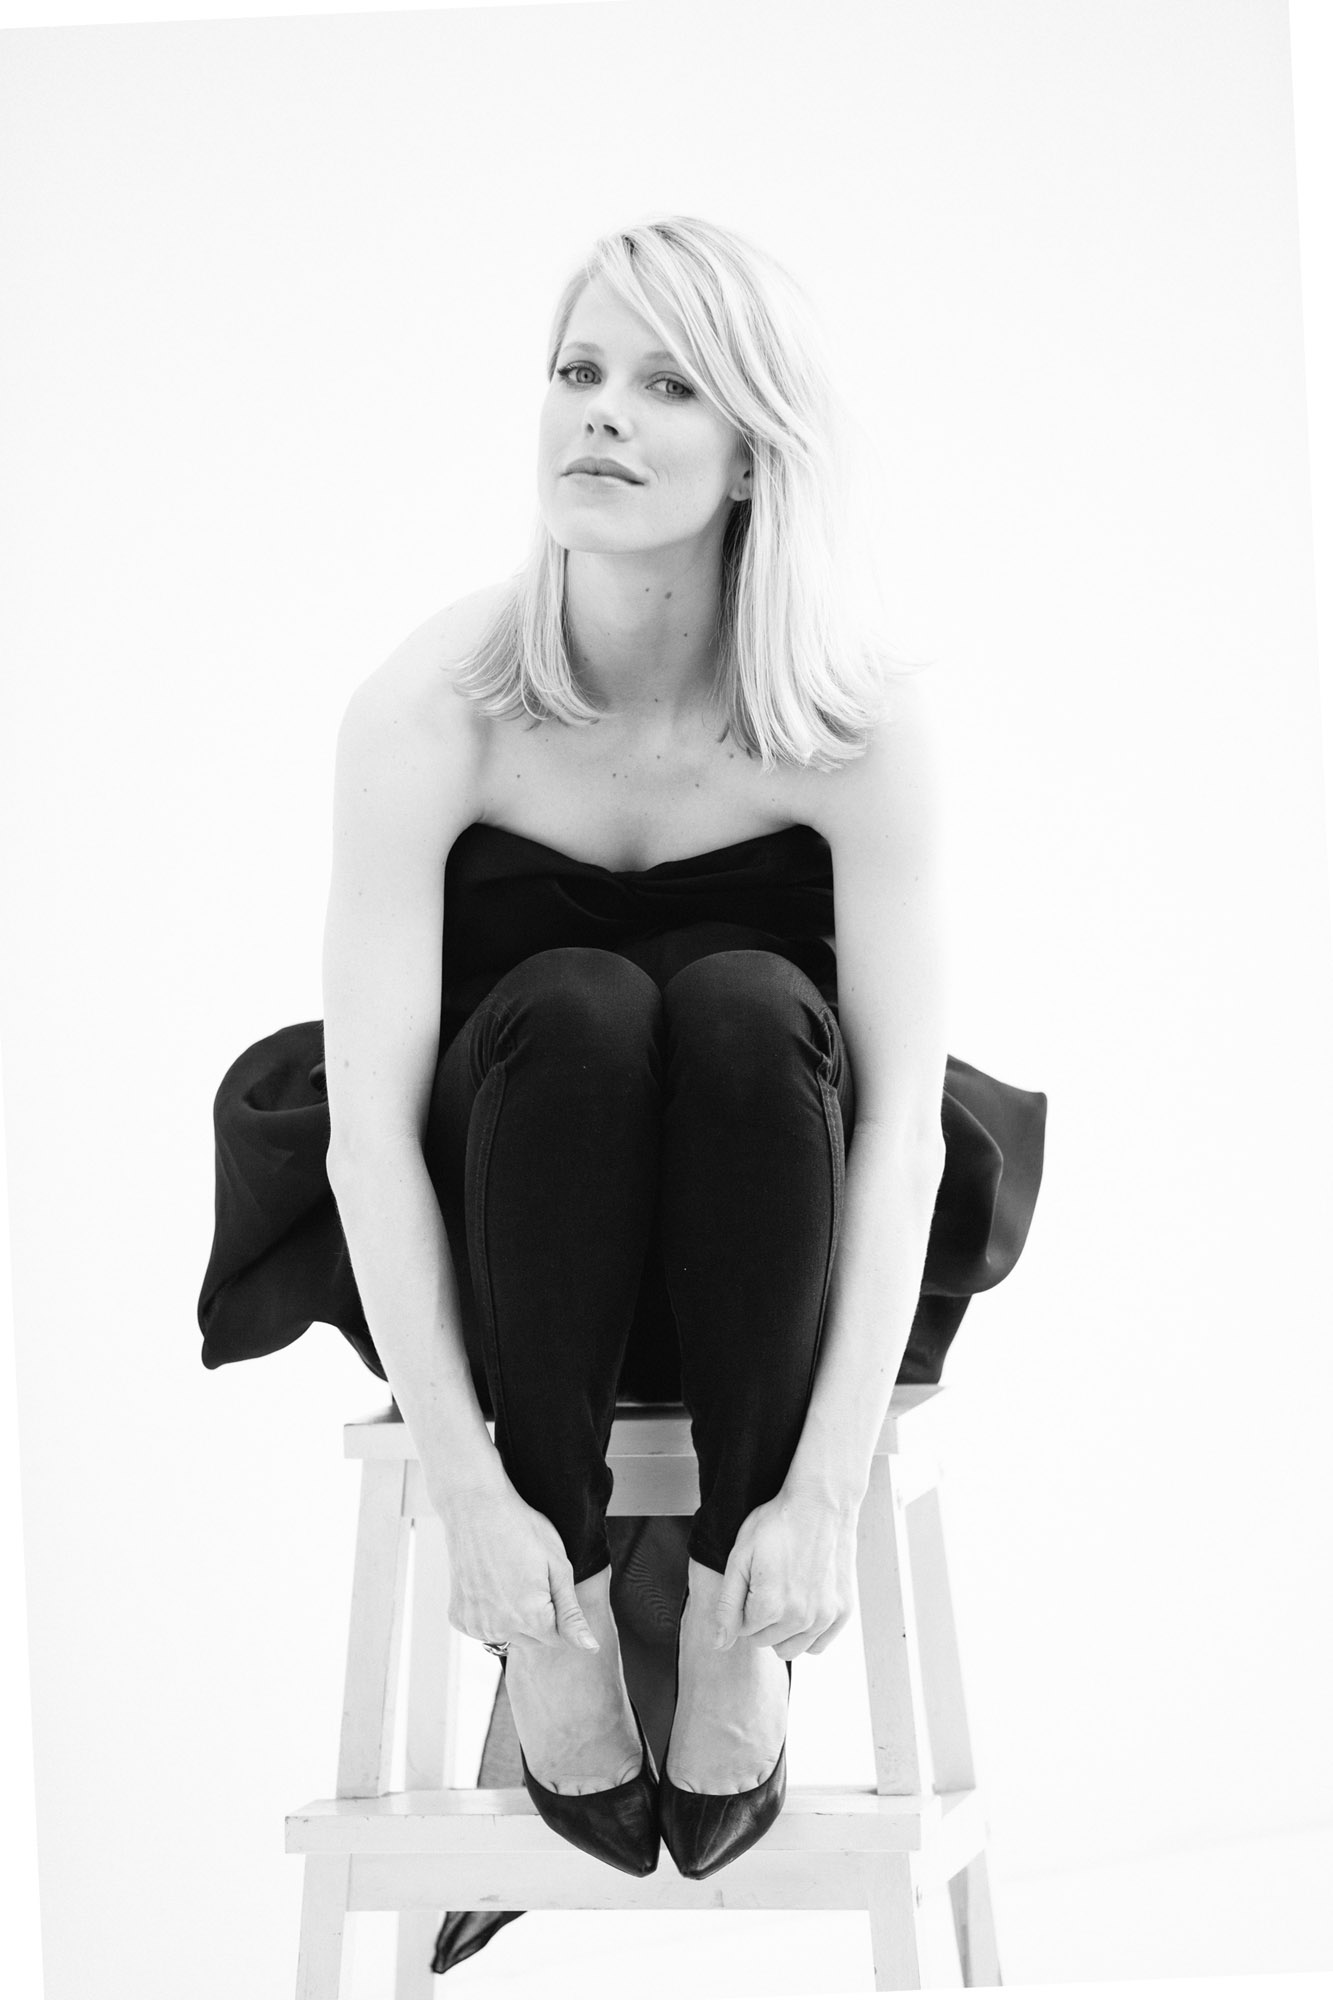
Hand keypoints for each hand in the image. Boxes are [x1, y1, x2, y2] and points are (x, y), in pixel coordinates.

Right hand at [437, 1477, 599, 1653]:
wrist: (476, 1507)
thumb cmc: (522, 1529)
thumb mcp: (558, 1567)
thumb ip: (573, 1614)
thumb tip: (590, 1648)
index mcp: (531, 1619)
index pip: (558, 1638)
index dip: (558, 1611)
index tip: (547, 1582)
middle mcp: (500, 1630)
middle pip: (533, 1640)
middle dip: (536, 1617)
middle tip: (528, 1576)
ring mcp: (476, 1626)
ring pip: (508, 1635)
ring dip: (512, 1616)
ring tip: (508, 1576)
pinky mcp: (459, 1618)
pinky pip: (484, 1627)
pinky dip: (490, 1612)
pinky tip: (489, 1583)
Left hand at [714, 1484, 858, 1658]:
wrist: (821, 1503)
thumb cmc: (777, 1523)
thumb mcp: (740, 1557)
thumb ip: (727, 1605)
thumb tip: (719, 1646)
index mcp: (770, 1606)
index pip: (743, 1630)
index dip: (744, 1604)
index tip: (754, 1579)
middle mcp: (800, 1618)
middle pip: (765, 1642)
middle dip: (760, 1619)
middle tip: (769, 1583)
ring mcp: (824, 1617)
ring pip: (790, 1650)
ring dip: (782, 1631)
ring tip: (785, 1596)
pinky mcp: (842, 1612)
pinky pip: (817, 1645)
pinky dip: (807, 1633)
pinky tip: (803, 1606)